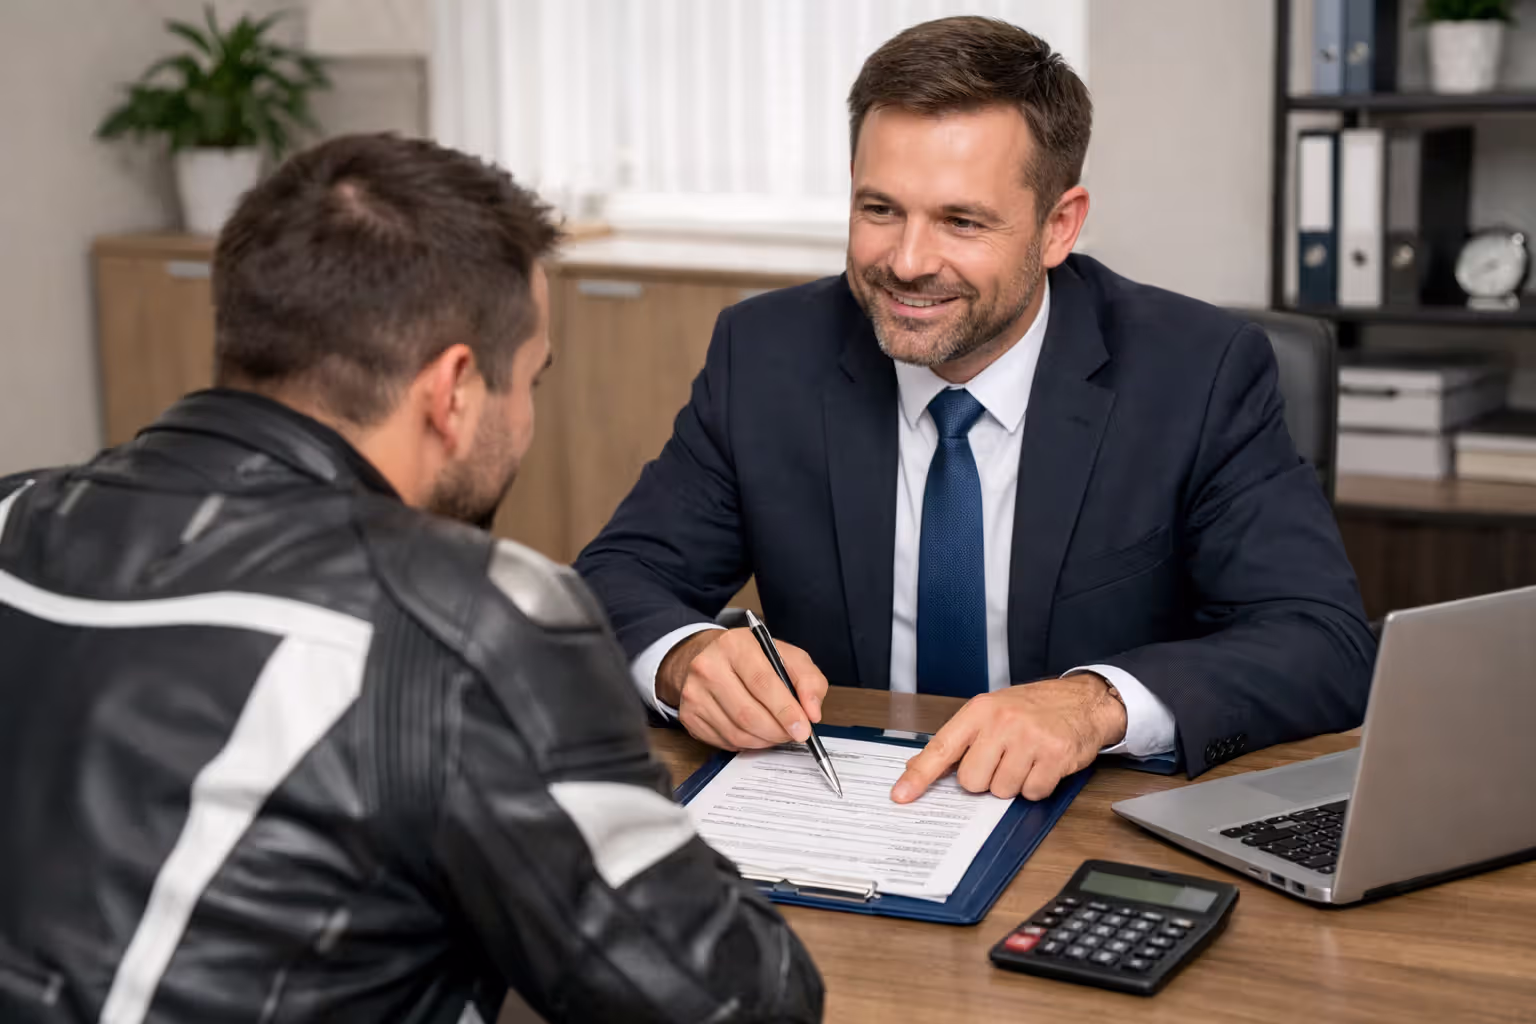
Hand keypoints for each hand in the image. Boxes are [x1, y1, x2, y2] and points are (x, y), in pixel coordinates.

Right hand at [657, 628, 828, 750]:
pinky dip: (747, 743)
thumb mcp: (786, 656)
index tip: (803, 729)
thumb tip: (813, 713)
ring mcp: (694, 693)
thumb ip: (808, 680)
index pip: (763, 683)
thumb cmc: (752, 658)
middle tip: (794, 734)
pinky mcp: (688, 715)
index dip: (786, 711)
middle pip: (748, 713)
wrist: (708, 657)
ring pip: (736, 732)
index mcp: (735, 645)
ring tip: (776, 732)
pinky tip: (755, 732)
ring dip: (764, 740)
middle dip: (777, 731)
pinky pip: (724, 741)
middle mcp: (708, 667)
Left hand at [891, 674, 1126, 803]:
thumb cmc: (1032, 708)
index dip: (920, 776)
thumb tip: (919, 769)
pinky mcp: (1055, 756)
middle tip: (1002, 760)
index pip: (941, 747)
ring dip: (1013, 783)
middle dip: (985, 780)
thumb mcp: (991, 712)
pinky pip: (1032, 793)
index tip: (902, 795)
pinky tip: (1042, 765)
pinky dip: (1036, 786)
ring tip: (1025, 759)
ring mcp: (1030, 739)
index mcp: (980, 710)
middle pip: (972, 780)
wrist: (1081, 701)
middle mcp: (1003, 722)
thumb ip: (959, 740)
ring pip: (1002, 791)